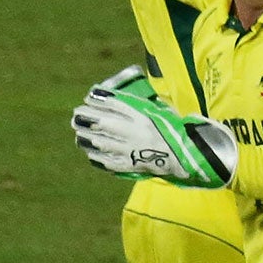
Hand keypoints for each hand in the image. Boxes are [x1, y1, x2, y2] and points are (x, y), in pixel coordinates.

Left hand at [72, 71, 235, 187]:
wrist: (185, 158)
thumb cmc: (173, 132)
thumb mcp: (160, 113)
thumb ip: (141, 106)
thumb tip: (116, 96)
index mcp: (147, 118)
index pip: (119, 106)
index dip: (101, 100)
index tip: (89, 96)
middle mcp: (138, 133)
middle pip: (106, 123)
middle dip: (88, 117)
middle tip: (77, 113)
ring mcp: (134, 151)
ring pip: (104, 142)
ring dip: (88, 136)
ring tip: (79, 132)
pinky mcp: (132, 166)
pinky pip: (109, 161)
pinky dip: (97, 156)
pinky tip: (90, 151)